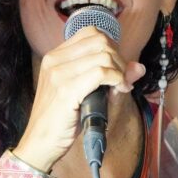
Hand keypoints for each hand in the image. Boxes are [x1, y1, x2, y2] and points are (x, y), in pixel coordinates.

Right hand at [13, 26, 145, 171]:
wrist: (39, 143)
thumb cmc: (60, 120)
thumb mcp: (83, 93)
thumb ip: (107, 76)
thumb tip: (138, 67)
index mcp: (54, 57)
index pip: (90, 33)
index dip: (111, 47)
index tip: (115, 67)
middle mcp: (54, 60)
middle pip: (100, 41)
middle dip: (118, 58)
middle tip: (121, 78)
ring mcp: (59, 74)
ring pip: (104, 55)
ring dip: (120, 70)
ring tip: (120, 86)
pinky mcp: (66, 90)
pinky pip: (102, 73)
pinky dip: (117, 79)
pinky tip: (119, 90)